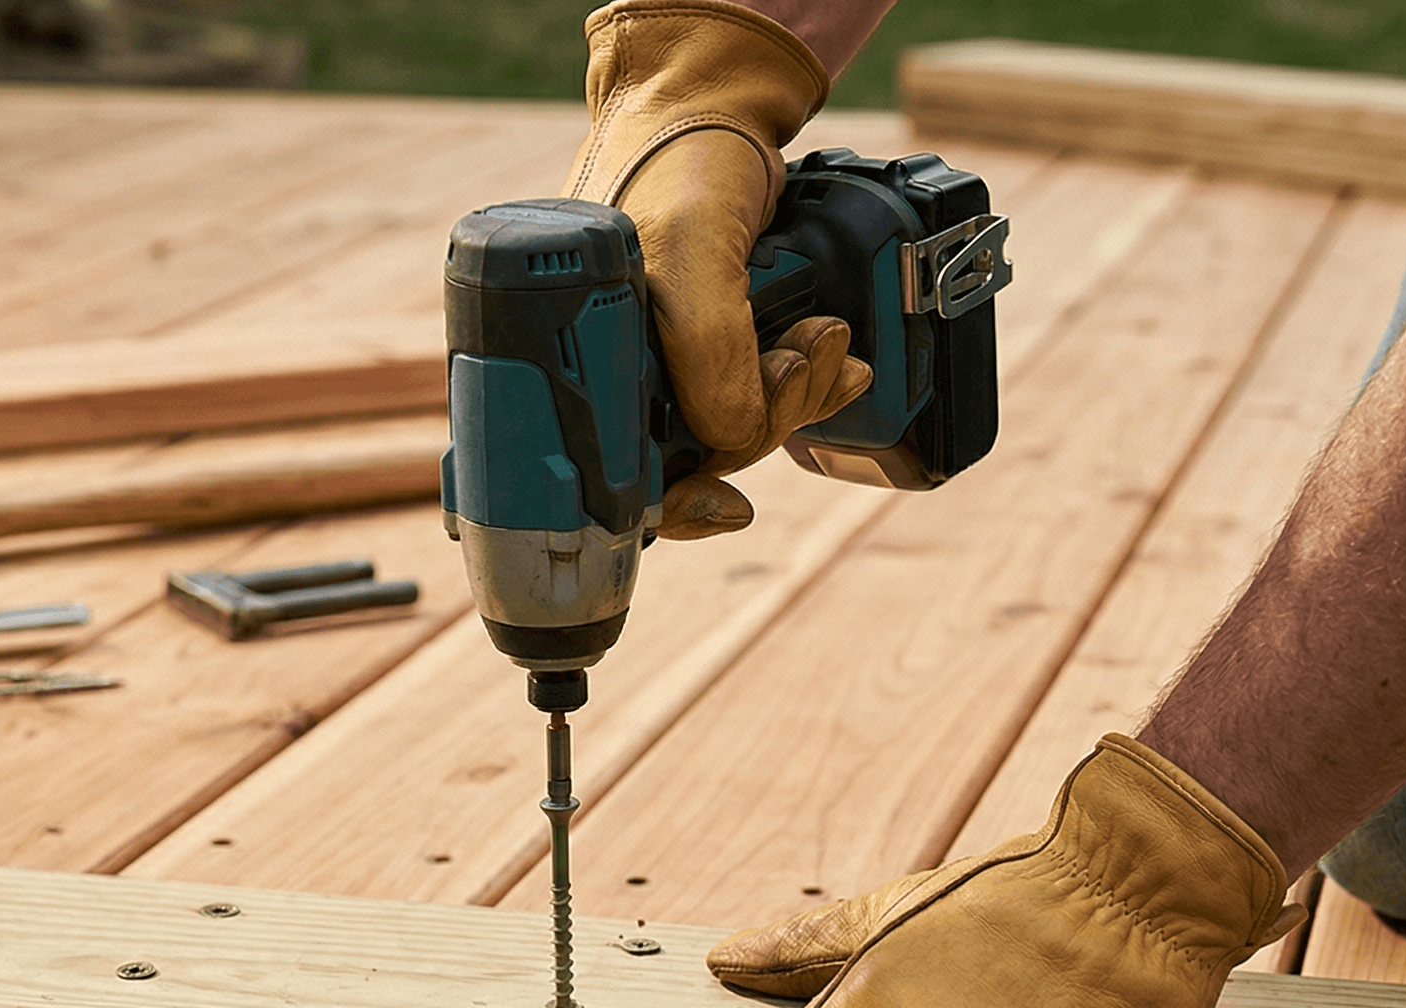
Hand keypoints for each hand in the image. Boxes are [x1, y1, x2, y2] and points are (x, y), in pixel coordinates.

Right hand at [564, 0, 872, 537]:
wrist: (717, 106)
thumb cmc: (676, 159)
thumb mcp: (688, 251)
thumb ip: (709, 351)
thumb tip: (734, 438)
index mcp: (571, 370)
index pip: (615, 485)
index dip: (678, 503)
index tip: (728, 502)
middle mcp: (610, 376)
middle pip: (686, 464)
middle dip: (760, 428)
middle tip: (801, 362)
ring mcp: (661, 366)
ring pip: (730, 434)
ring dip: (796, 401)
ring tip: (827, 340)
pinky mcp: (709, 350)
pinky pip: (755, 399)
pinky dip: (804, 389)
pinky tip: (834, 364)